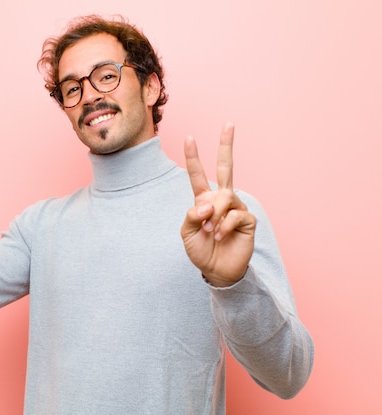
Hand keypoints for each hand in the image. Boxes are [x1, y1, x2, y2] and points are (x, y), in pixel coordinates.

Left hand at [180, 122, 255, 286]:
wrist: (217, 270)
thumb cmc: (201, 250)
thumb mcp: (187, 232)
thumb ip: (191, 215)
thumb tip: (206, 205)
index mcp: (204, 200)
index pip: (198, 174)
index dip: (193, 157)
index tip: (189, 137)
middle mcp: (221, 199)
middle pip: (226, 167)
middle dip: (226, 145)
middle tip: (228, 123)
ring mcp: (236, 206)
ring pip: (225, 196)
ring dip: (215, 214)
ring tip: (211, 231)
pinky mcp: (247, 219)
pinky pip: (235, 213)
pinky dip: (224, 225)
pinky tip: (221, 236)